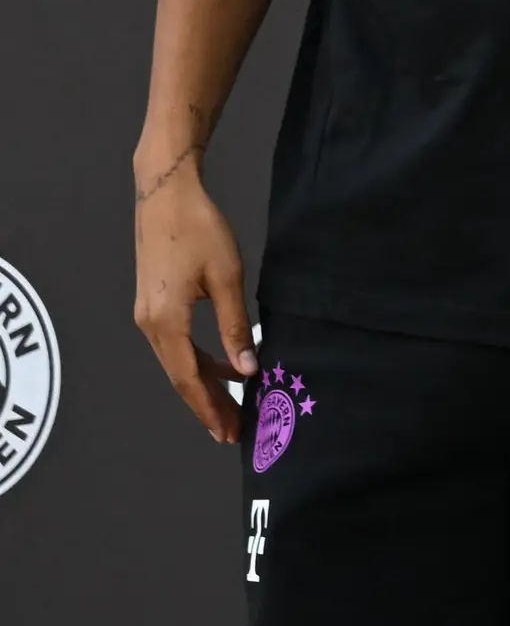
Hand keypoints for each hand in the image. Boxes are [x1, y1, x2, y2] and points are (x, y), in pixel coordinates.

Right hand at [133, 149, 253, 444]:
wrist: (164, 193)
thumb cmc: (199, 229)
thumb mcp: (228, 277)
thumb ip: (235, 325)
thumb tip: (247, 368)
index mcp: (165, 322)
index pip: (189, 379)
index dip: (211, 407)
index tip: (229, 432)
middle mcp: (148, 324)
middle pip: (179, 377)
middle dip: (207, 405)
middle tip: (232, 431)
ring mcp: (146, 314)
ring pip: (176, 362)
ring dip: (203, 385)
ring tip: (231, 407)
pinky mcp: (152, 303)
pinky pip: (175, 344)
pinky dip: (197, 361)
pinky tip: (220, 368)